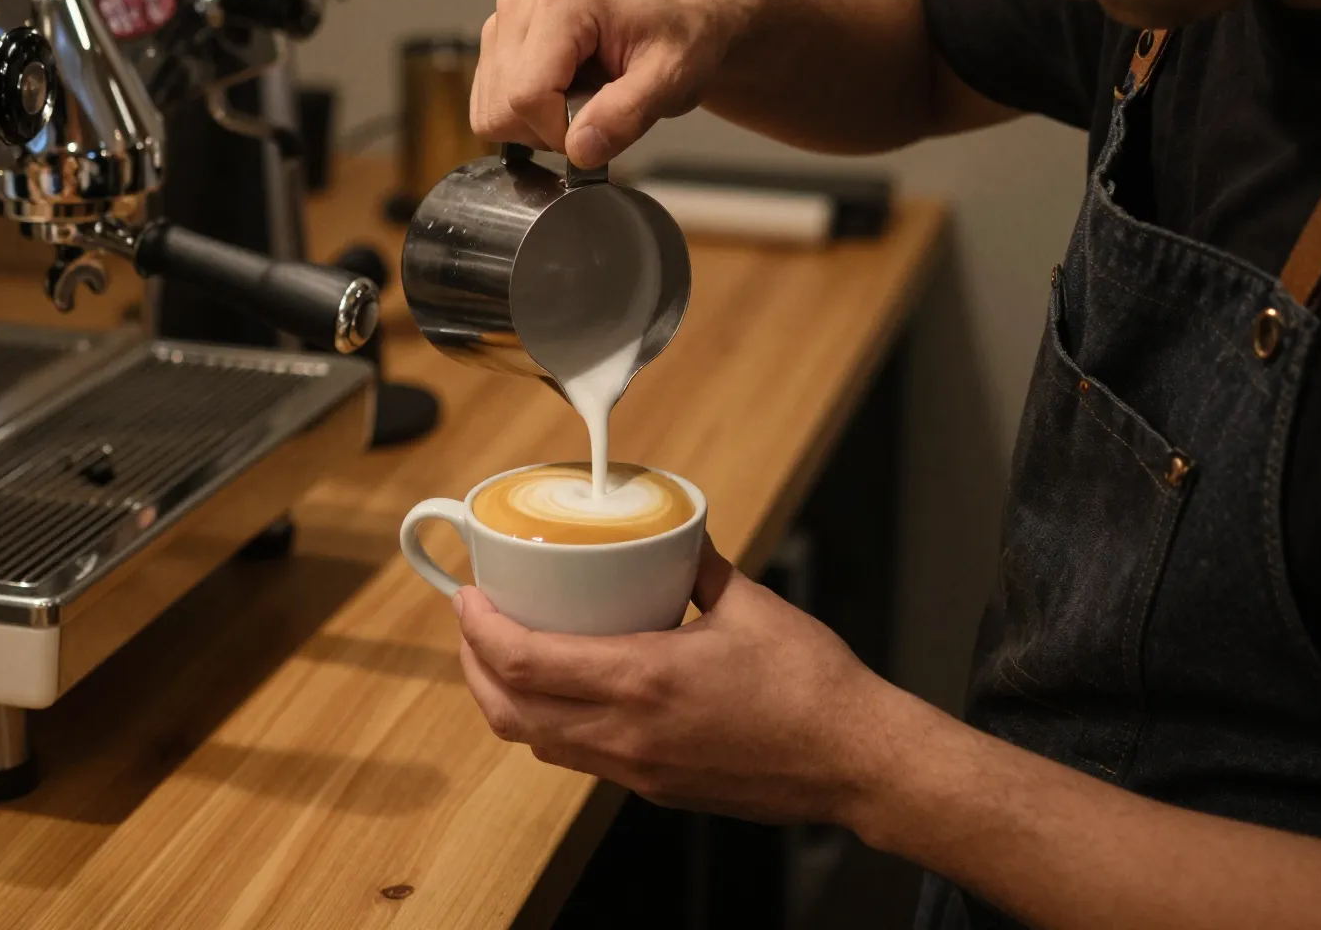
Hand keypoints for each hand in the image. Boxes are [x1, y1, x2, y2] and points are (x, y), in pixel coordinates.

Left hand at [453, 536, 898, 825]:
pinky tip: (561, 692)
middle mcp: (628, 734)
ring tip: (503, 656)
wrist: (852, 759)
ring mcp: (637, 769)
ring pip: (536, 743)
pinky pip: (576, 758)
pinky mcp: (654, 788)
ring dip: (504, 701)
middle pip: (510, 713)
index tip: (467, 597)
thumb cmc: (810, 683)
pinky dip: (546, 725)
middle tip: (473, 623)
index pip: (526, 662)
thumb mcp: (749, 602)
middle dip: (474, 666)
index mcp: (644, 679)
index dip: (480, 630)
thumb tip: (674, 533)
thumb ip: (698, 564)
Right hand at [470, 0, 761, 168]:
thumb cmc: (680, 40)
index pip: (526, 96)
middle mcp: (521, 4)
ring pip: (490, 112)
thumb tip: (579, 150)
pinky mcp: (498, 43)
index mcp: (561, 1)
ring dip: (536, 126)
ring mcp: (503, 22)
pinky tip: (563, 96)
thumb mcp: (669, 80)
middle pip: (502, 108)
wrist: (681, 23)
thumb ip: (625, 115)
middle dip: (547, 130)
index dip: (559, 132)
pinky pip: (489, 107)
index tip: (600, 126)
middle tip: (596, 110)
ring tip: (582, 99)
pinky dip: (525, 119)